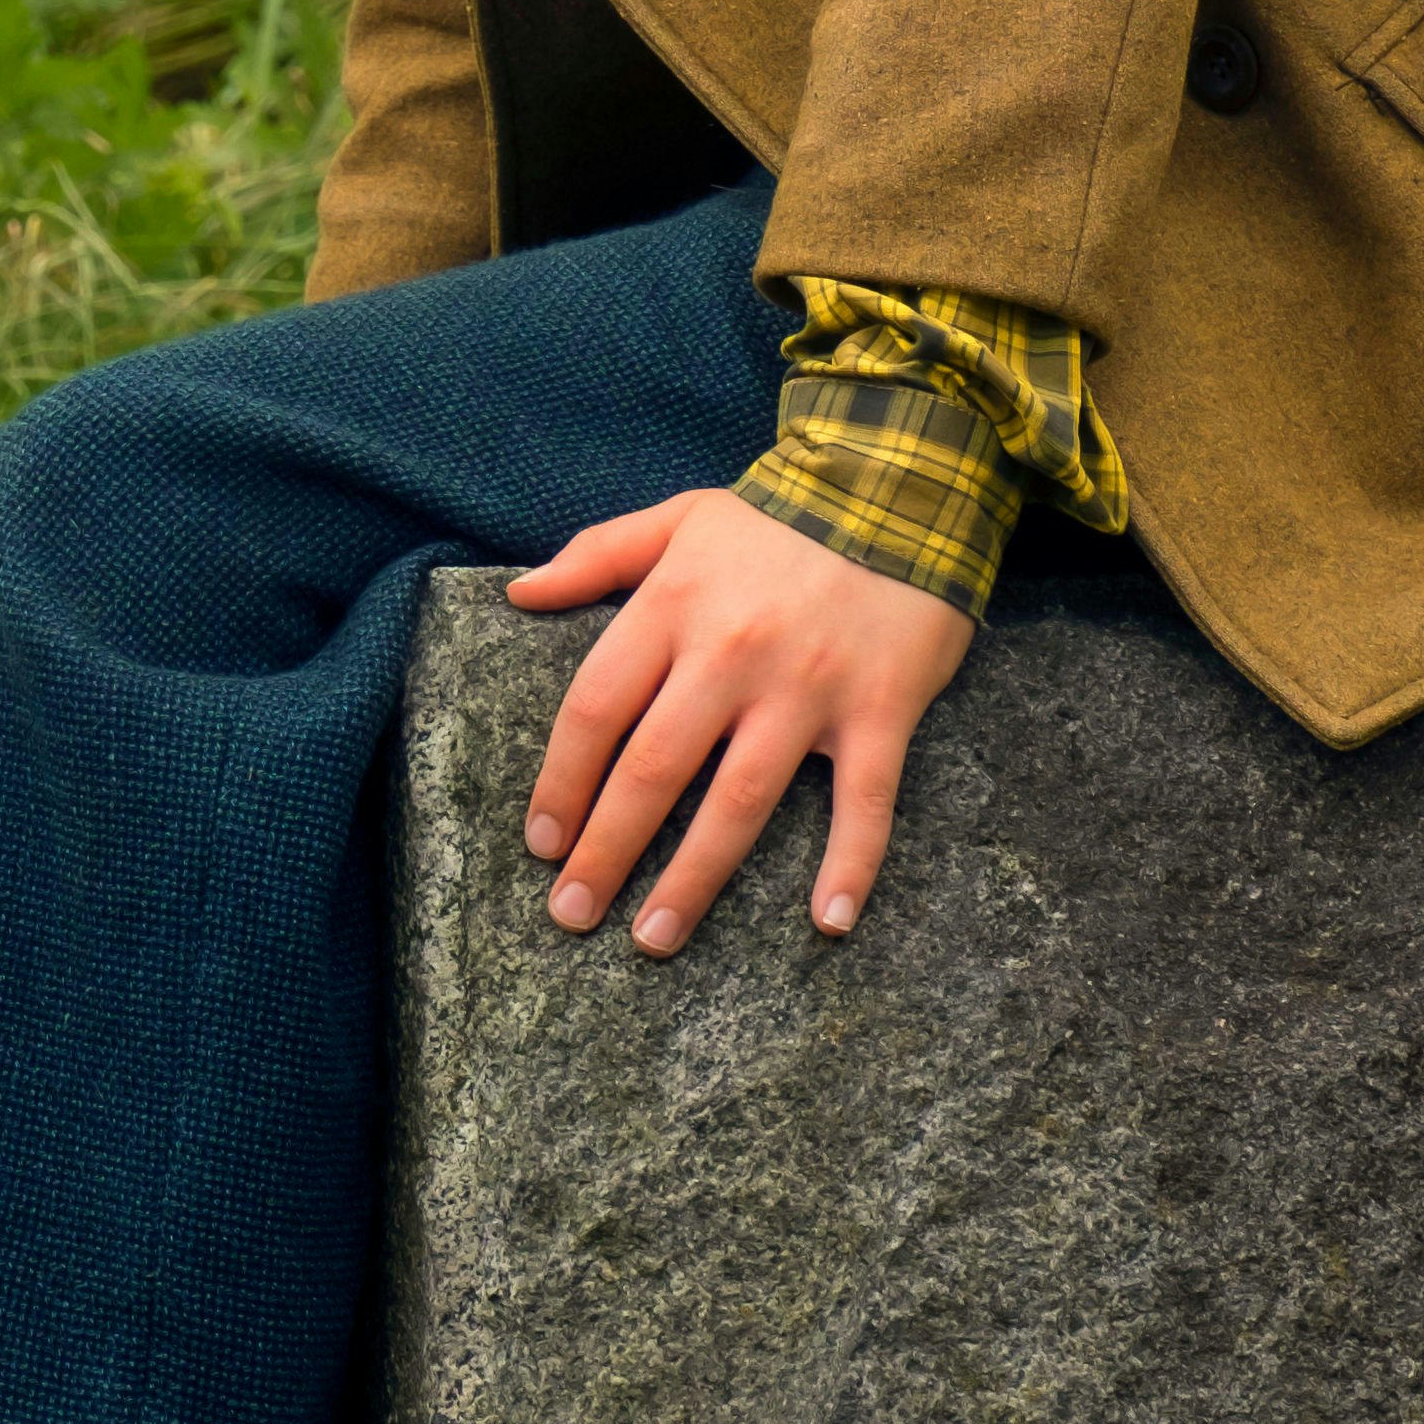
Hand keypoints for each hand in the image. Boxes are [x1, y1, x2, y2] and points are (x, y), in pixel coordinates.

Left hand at [507, 488, 973, 953]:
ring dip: (693, 878)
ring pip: (739, 800)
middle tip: (572, 915)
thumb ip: (595, 555)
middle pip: (654, 769)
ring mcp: (807, 688)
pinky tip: (828, 922)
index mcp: (673, 608)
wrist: (904, 484)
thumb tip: (519, 594)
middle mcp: (731, 655)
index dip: (562, 781)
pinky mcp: (879, 710)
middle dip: (606, 850)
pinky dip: (851, 863)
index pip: (596, 709)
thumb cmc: (780, 512)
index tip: (541, 843)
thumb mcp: (678, 517)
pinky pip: (864, 800)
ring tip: (654, 939)